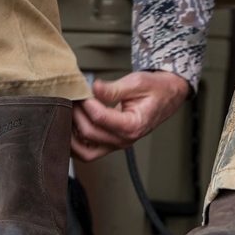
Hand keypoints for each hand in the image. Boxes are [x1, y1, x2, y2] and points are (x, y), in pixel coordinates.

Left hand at [71, 71, 189, 161]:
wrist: (166, 97)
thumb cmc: (154, 89)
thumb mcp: (136, 82)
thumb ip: (113, 89)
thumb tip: (94, 88)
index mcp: (133, 125)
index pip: (100, 118)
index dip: (86, 103)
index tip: (83, 90)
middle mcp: (125, 140)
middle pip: (90, 133)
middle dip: (76, 114)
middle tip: (72, 97)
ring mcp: (117, 145)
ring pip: (85, 151)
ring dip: (72, 135)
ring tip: (67, 114)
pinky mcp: (110, 144)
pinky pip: (88, 152)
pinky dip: (75, 144)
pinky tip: (70, 127)